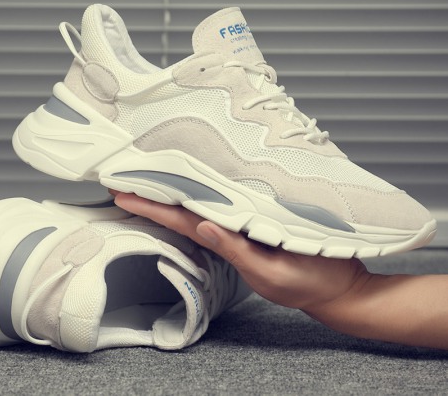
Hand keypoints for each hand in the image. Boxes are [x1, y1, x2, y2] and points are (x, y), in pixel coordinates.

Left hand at [111, 191, 368, 312]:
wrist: (339, 285)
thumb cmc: (311, 281)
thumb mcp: (274, 272)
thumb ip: (238, 252)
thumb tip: (204, 227)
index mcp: (231, 246)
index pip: (183, 223)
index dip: (152, 209)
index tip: (123, 193)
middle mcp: (232, 235)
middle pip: (185, 213)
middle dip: (155, 197)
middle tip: (125, 178)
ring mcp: (245, 229)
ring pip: (202, 206)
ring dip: (176, 192)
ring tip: (152, 175)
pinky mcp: (261, 222)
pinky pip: (226, 204)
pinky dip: (207, 192)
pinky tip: (200, 182)